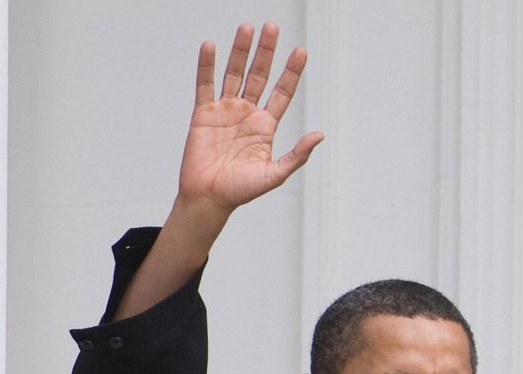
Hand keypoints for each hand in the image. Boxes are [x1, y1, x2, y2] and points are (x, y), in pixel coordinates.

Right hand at [176, 23, 321, 216]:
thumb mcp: (275, 174)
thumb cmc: (241, 190)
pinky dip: (207, 65)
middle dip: (266, 52)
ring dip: (240, 51)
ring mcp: (225, 111)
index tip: (301, 51)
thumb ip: (297, 155)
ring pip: (234, 74)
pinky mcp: (203, 113)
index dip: (292, 72)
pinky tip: (211, 47)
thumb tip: (320, 136)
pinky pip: (205, 84)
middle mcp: (247, 113)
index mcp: (266, 126)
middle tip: (272, 27)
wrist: (209, 198)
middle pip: (259, 75)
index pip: (282, 92)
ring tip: (247, 29)